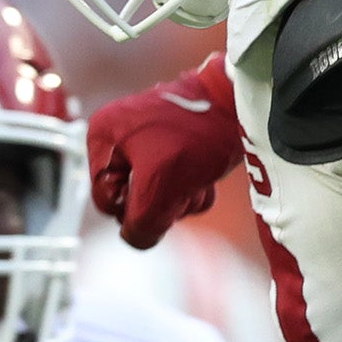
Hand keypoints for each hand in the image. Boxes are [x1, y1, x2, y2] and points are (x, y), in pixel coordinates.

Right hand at [88, 55, 241, 247]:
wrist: (238, 103)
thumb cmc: (197, 134)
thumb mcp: (161, 186)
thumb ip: (141, 224)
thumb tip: (135, 238)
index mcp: (103, 138)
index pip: (106, 200)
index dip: (134, 210)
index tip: (160, 197)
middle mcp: (119, 137)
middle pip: (133, 200)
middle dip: (163, 203)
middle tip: (183, 188)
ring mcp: (147, 142)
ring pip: (157, 196)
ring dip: (182, 200)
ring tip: (198, 182)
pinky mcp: (173, 148)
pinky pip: (175, 185)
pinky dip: (193, 189)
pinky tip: (207, 181)